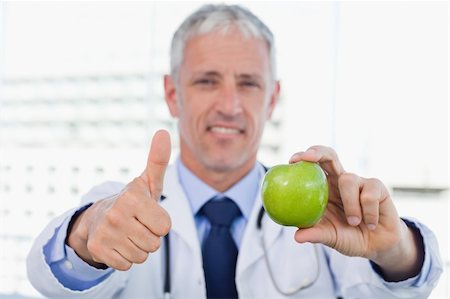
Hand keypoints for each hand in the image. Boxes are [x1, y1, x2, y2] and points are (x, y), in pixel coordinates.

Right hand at [67, 130, 171, 270]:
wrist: (98, 216)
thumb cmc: (132, 200)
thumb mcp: (147, 181)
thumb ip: (158, 160)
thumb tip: (163, 132)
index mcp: (132, 198)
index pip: (165, 227)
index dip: (160, 222)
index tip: (147, 213)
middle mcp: (116, 215)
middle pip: (154, 244)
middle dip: (149, 236)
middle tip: (137, 223)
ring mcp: (104, 234)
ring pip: (141, 256)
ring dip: (138, 247)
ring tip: (128, 232)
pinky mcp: (97, 250)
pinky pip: (126, 265)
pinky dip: (125, 257)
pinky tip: (117, 243)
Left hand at [290, 146, 423, 280]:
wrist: (377, 246)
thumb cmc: (349, 236)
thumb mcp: (330, 237)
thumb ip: (315, 234)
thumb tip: (297, 237)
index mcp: (325, 188)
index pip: (313, 166)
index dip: (303, 158)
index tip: (292, 161)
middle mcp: (340, 181)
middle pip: (329, 156)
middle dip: (318, 152)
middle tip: (308, 158)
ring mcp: (359, 182)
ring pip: (348, 179)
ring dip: (350, 205)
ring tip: (354, 222)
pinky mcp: (378, 187)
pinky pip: (369, 194)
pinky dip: (369, 213)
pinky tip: (371, 224)